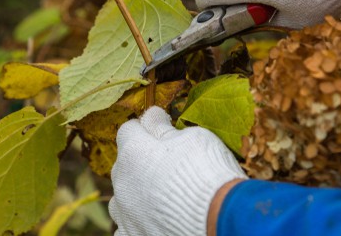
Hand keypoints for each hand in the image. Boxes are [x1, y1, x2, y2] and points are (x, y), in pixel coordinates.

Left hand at [109, 106, 246, 235]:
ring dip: (136, 191)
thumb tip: (152, 115)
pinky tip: (156, 218)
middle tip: (168, 163)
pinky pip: (127, 224)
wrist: (219, 220)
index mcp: (133, 151)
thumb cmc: (208, 172)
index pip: (129, 130)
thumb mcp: (192, 137)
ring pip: (123, 196)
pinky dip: (138, 219)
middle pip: (124, 163)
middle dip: (141, 160)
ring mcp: (125, 213)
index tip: (162, 128)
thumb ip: (164, 128)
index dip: (146, 127)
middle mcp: (122, 182)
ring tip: (161, 194)